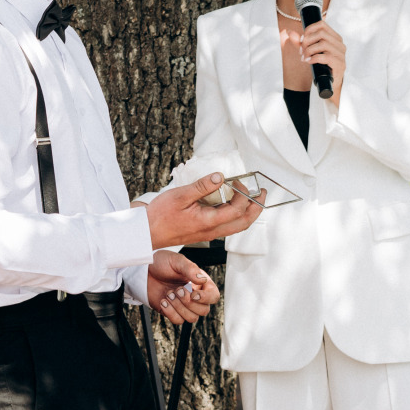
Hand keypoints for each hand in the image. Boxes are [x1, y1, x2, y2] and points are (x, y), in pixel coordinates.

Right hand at [145, 172, 263, 248]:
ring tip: (252, 198)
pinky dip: (235, 215)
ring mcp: (209, 233)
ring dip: (248, 212)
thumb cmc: (160, 215)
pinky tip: (230, 203)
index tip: (238, 182)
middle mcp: (212, 231)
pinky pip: (227, 226)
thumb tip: (220, 176)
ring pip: (236, 226)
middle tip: (262, 194)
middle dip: (257, 208)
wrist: (147, 233)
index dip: (243, 195)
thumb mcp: (180, 196)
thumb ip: (202, 186)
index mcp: (208, 222)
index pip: (237, 209)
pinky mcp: (204, 232)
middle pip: (243, 223)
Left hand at [146, 250, 220, 323]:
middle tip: (177, 290)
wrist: (144, 271)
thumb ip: (190, 269)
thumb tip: (202, 279)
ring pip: (192, 318)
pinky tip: (163, 300)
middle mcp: (194, 295)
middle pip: (203, 310)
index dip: (206, 298)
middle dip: (188, 302)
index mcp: (200, 283)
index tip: (193, 294)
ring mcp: (184, 305)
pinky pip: (178, 321)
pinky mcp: (173, 312)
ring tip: (169, 293)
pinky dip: (170, 312)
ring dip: (179, 307)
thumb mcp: (176, 261)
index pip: (213, 296)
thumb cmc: (161, 263)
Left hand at [300, 19, 346, 104]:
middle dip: (307, 41)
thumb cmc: (321, 66)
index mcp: (335, 38)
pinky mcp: (340, 64)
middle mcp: (340, 44)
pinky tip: (309, 62)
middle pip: (321, 33)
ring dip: (309, 50)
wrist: (331, 84)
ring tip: (304, 57)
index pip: (322, 25)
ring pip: (323, 44)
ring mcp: (341, 54)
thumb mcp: (310, 52)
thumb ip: (301, 43)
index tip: (301, 40)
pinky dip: (314, 58)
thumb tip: (290, 32)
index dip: (309, 30)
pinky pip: (325, 57)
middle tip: (301, 51)